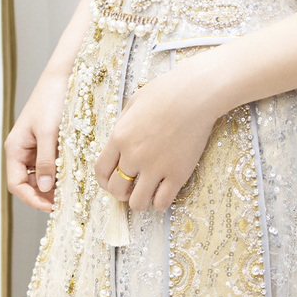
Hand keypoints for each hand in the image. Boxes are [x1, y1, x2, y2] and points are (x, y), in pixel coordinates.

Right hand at [4, 68, 70, 211]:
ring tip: (71, 189)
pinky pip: (50, 164)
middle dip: (44, 195)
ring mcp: (34, 147)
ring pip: (40, 175)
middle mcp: (22, 150)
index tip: (51, 207)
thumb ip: (45, 162)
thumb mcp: (49, 132)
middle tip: (65, 201)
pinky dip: (59, 172)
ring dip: (53, 184)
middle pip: (28, 183)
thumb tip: (43, 189)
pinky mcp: (47, 142)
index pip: (16, 185)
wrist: (63, 76)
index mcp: (15, 148)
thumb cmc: (51, 99)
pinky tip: (73, 174)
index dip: (32, 199)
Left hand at [95, 56, 219, 210]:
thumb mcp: (134, 102)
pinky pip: (161, 203)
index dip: (104, 181)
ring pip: (137, 204)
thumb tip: (119, 143)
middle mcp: (133, 155)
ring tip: (148, 190)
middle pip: (116, 190)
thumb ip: (123, 125)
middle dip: (121, 191)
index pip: (101, 171)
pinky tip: (164, 190)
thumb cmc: (165, 92)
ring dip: (140, 200)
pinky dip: (160, 201)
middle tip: (132, 186)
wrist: (195, 94)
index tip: (112, 181)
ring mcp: (155, 167)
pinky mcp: (177, 174)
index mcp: (119, 136)